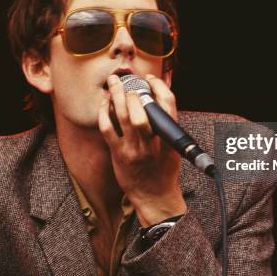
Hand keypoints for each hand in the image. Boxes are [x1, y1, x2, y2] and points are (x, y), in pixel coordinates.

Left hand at [98, 74, 186, 226]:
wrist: (155, 197)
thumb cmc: (164, 170)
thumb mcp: (172, 146)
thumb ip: (166, 125)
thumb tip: (157, 99)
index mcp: (169, 137)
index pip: (168, 104)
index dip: (158, 87)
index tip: (150, 79)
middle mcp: (152, 142)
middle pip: (143, 109)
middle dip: (133, 92)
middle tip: (127, 83)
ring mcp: (134, 149)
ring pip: (123, 116)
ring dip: (116, 96)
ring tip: (113, 83)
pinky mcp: (119, 154)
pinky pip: (107, 129)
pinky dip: (104, 113)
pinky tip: (104, 104)